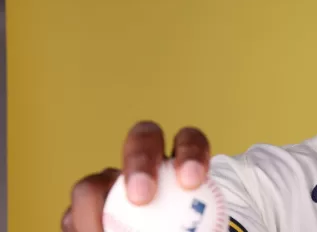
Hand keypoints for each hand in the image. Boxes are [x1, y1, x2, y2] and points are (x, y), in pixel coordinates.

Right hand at [61, 121, 210, 231]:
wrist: (162, 231)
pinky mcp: (80, 214)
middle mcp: (142, 166)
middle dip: (139, 161)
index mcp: (179, 165)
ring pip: (90, 186)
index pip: (188, 140)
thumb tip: (199, 226)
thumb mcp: (197, 225)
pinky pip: (71, 220)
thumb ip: (198, 220)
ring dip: (92, 213)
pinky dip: (82, 230)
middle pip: (141, 139)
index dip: (190, 152)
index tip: (192, 180)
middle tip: (142, 197)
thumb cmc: (186, 230)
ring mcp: (107, 187)